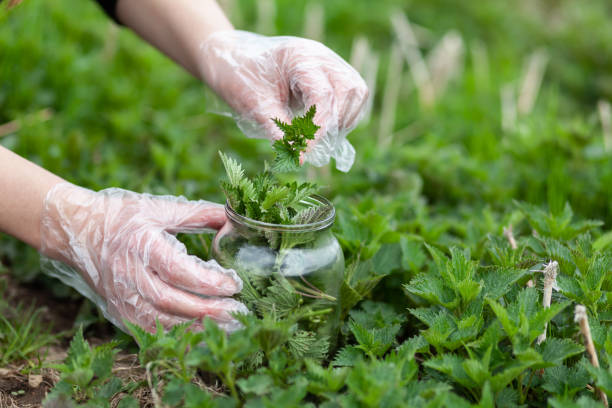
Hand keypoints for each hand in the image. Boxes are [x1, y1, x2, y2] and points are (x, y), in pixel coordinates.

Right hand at [39, 183, 246, 332]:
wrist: (77, 232)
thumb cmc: (122, 217)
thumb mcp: (159, 208)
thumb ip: (198, 214)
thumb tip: (233, 216)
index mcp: (141, 246)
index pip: (177, 270)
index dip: (208, 281)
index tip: (235, 283)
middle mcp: (129, 276)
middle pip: (171, 301)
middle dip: (208, 311)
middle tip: (238, 311)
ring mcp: (121, 298)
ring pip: (160, 322)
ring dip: (196, 328)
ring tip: (228, 326)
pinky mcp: (118, 313)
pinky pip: (149, 332)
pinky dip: (176, 337)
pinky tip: (201, 336)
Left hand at [199, 30, 368, 171]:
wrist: (230, 57)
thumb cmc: (240, 77)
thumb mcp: (254, 104)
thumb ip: (279, 128)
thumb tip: (298, 156)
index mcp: (300, 57)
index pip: (323, 95)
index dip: (317, 129)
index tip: (303, 153)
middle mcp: (321, 56)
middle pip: (350, 90)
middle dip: (335, 123)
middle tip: (312, 144)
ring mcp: (329, 62)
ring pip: (357, 91)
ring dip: (344, 119)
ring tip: (319, 137)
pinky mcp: (330, 72)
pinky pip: (351, 93)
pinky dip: (342, 114)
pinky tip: (322, 128)